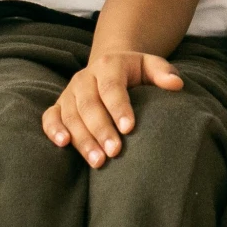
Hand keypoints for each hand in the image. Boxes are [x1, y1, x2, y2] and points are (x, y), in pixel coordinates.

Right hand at [42, 51, 183, 167]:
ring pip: (71, 115)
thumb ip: (163, 73)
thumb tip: (176, 85)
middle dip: (101, 130)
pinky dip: (53, 130)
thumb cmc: (135, 71)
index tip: (129, 128)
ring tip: (98, 161)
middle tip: (114, 152)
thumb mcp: (150, 65)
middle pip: (89, 105)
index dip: (119, 108)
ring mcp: (70, 92)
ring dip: (82, 139)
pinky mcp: (59, 105)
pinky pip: (50, 117)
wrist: (109, 66)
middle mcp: (85, 77)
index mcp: (108, 65)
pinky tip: (63, 144)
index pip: (112, 87)